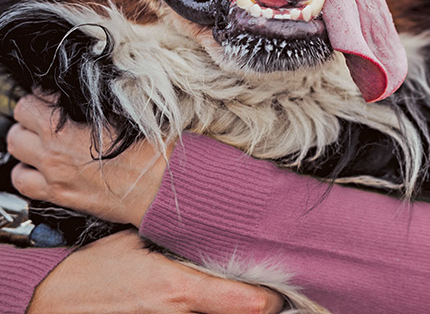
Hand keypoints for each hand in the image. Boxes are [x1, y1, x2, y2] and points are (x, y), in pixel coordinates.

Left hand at [6, 94, 169, 225]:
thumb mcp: (124, 115)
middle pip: (16, 131)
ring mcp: (54, 179)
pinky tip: (45, 168)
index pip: (29, 106)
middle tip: (48, 117)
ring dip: (26, 147)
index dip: (41, 97)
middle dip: (29, 120)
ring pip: (16, 158)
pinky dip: (29, 174)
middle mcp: (52, 157)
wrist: (162, 187)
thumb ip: (93, 105)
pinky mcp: (61, 197)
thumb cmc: (151, 150)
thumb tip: (79, 96)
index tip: (55, 98)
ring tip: (43, 143)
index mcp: (63, 133)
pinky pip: (24, 186)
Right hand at [29, 229, 283, 313]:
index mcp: (180, 288)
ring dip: (231, 307)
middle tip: (267, 286)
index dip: (272, 297)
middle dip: (257, 303)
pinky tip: (215, 301)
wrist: (52, 307)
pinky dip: (209, 311)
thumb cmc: (91, 274)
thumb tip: (206, 220)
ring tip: (243, 292)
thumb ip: (174, 237)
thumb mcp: (135, 244)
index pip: (250, 304)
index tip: (280, 285)